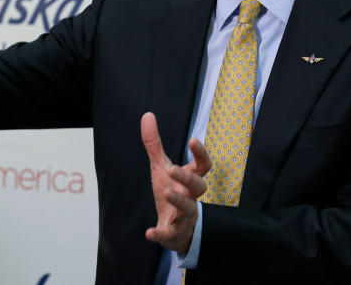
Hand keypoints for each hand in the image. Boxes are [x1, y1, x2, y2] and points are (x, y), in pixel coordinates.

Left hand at [140, 112, 211, 253]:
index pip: (203, 166)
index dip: (201, 154)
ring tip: (167, 191)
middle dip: (187, 177)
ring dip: (178, 201)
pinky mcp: (172, 232)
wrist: (175, 229)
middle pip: (199, 186)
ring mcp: (183, 215)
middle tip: (173, 169)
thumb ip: (154, 144)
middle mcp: (191, 197)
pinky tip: (149, 233)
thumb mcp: (161, 167)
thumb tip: (147, 115)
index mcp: (190, 180)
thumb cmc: (172, 192)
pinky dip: (160, 234)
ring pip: (188, 209)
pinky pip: (168, 234)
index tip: (193, 140)